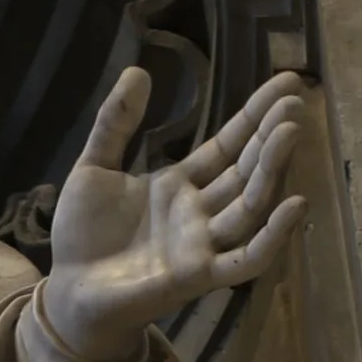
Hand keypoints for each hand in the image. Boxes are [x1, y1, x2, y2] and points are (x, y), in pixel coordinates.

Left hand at [38, 64, 310, 361]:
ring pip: (248, 205)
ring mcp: (202, 244)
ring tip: (290, 132)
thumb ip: (115, 124)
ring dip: (270, 170)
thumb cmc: (82, 236)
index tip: (285, 82)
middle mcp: (199, 212)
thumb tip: (138, 70)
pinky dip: (272, 236)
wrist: (67, 291)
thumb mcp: (94, 167)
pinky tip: (294, 204)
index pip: (227, 145)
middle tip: (295, 100)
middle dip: (269, 136)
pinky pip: (245, 258)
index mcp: (179, 185)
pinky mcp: (198, 276)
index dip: (254, 115)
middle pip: (244, 170)